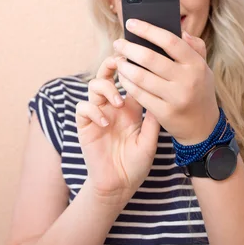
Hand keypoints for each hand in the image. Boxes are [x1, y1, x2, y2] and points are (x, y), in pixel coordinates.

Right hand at [75, 55, 160, 206]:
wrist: (119, 185)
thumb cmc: (136, 164)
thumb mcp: (150, 140)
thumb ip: (152, 118)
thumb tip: (160, 91)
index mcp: (130, 108)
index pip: (129, 79)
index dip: (132, 67)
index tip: (141, 59)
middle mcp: (112, 107)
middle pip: (107, 75)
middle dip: (112, 64)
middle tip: (120, 62)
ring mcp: (98, 114)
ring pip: (94, 86)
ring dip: (106, 89)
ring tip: (118, 103)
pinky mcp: (85, 126)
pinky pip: (83, 108)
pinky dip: (92, 110)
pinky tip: (104, 122)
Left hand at [113, 19, 219, 144]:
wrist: (203, 127)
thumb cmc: (199, 90)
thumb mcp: (203, 68)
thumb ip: (195, 47)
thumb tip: (181, 31)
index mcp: (196, 64)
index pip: (170, 41)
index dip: (148, 30)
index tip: (131, 23)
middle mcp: (187, 80)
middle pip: (150, 58)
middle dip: (129, 48)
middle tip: (118, 43)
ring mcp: (175, 98)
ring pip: (140, 77)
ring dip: (124, 66)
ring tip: (118, 60)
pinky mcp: (164, 113)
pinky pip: (139, 94)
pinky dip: (127, 84)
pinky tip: (122, 77)